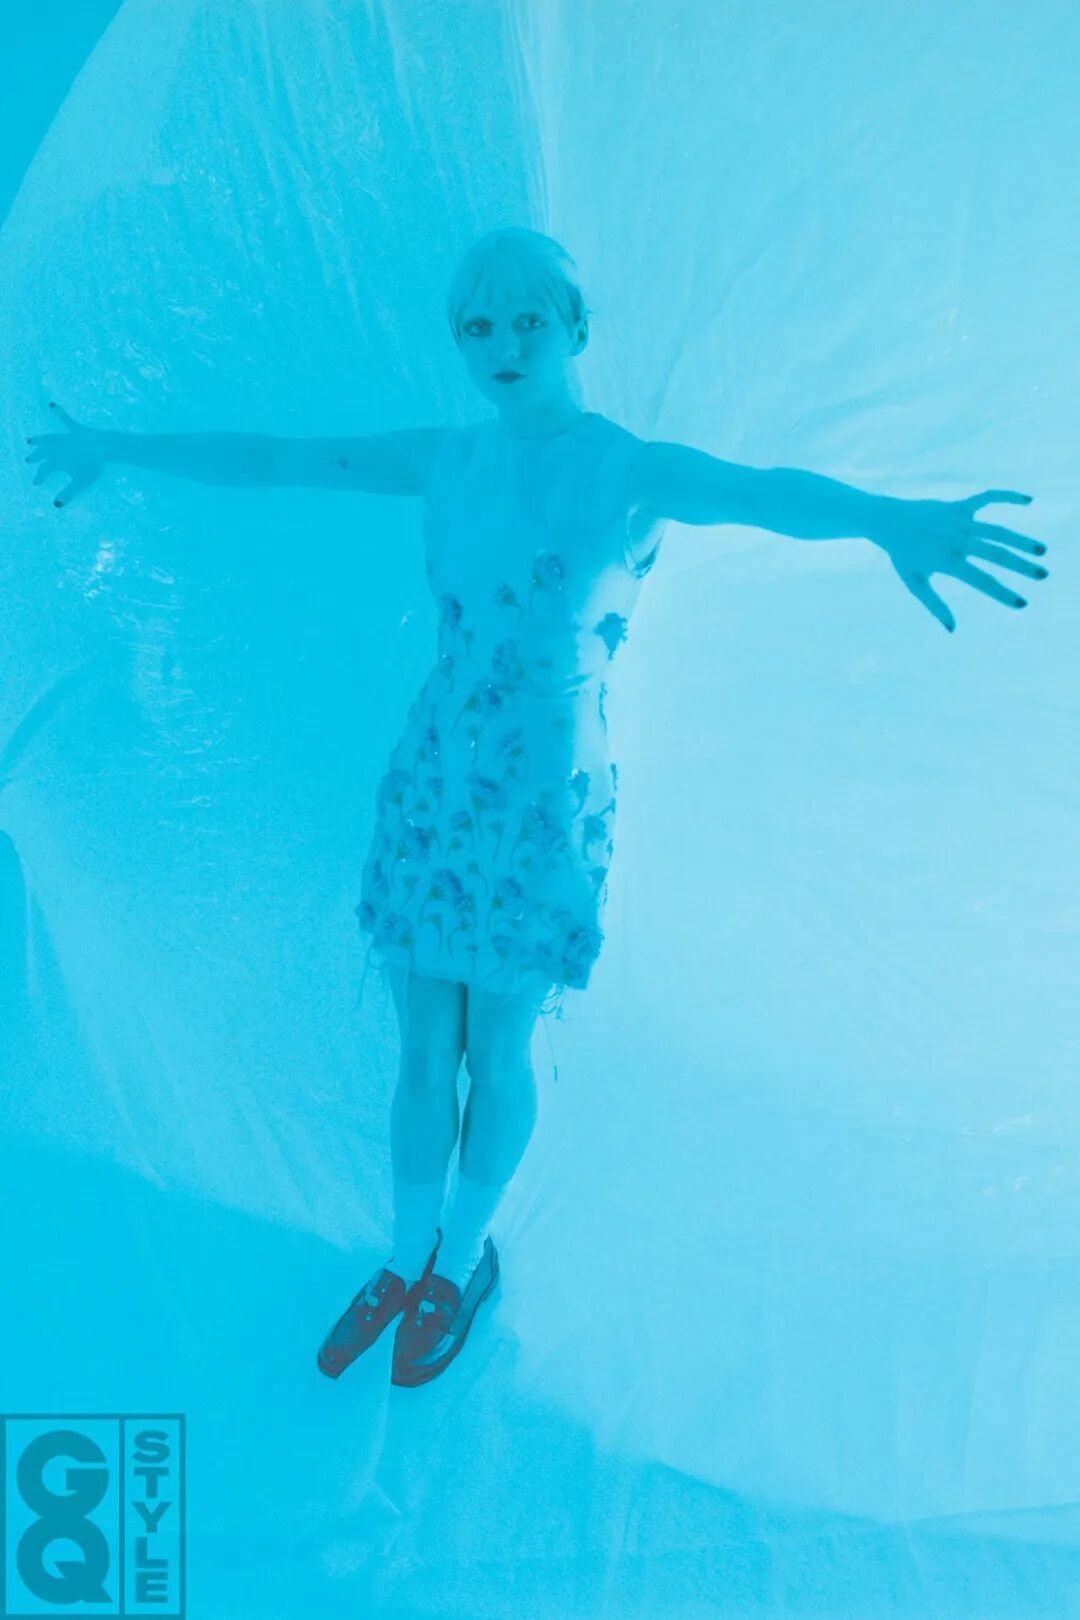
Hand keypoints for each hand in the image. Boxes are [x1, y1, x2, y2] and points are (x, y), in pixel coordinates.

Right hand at [24, 401, 113, 507]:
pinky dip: (59, 412)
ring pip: (48, 438)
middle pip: (42, 453)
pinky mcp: (76, 429)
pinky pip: (65, 419)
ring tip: (31, 441)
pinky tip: (52, 405)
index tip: (36, 483)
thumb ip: (68, 492)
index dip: (39, 477)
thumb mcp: (81, 482)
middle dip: (35, 458)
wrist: (105, 447)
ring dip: (39, 440)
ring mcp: (66, 437)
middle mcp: (58, 448)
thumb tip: (56, 505)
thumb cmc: (93, 466)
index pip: (44, 470)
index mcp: (57, 460)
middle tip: (28, 460)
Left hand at [867, 489, 1048, 633]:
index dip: (1002, 593)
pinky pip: (987, 498)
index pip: (981, 580)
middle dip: (1021, 565)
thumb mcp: (915, 582)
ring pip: (997, 530)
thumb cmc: (901, 555)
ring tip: (1042, 550)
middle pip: (996, 553)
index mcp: (946, 561)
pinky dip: (1007, 496)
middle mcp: (956, 540)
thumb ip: (935, 605)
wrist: (886, 520)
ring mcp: (959, 521)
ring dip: (1021, 540)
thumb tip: (952, 629)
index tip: (1021, 603)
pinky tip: (1029, 500)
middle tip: (1043, 575)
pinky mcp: (959, 507)